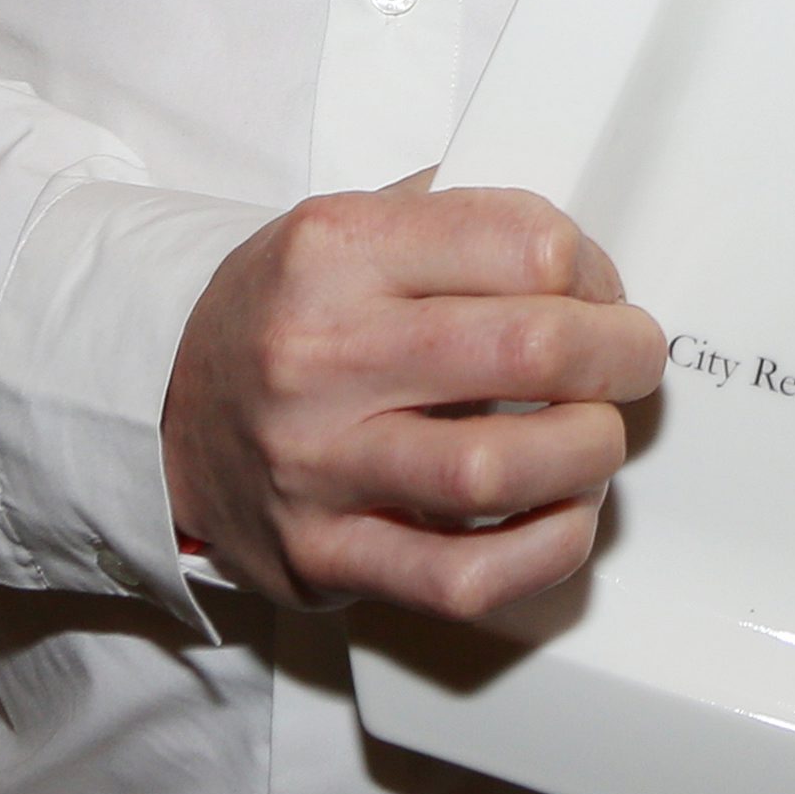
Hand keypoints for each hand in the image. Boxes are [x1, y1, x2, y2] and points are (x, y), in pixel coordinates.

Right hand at [159, 180, 665, 618]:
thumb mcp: (351, 222)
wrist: (162, 405)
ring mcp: (316, 466)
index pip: (524, 241)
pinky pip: (461, 576)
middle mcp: (321, 357)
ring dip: (587, 453)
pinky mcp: (321, 557)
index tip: (597, 290)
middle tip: (632, 360)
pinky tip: (562, 515)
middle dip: (620, 354)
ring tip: (595, 437)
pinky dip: (544, 550)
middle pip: (530, 349)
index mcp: (338, 250)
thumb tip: (586, 254)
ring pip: (498, 470)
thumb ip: (461, 217)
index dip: (592, 268)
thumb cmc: (287, 310)